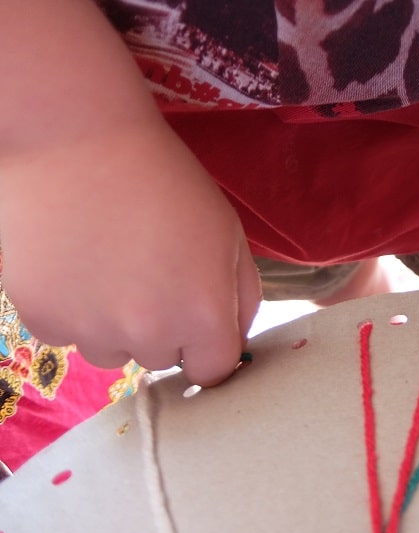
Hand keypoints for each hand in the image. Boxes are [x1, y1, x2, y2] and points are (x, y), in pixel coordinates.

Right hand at [0, 122, 262, 385]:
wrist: (79, 141)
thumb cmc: (167, 182)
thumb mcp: (230, 235)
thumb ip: (243, 297)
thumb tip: (234, 339)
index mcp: (203, 317)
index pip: (214, 371)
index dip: (208, 345)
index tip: (196, 320)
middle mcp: (149, 336)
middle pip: (163, 360)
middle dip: (164, 329)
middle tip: (150, 274)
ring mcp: (91, 332)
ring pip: (113, 352)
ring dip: (115, 326)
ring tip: (109, 266)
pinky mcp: (41, 319)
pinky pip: (66, 335)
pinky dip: (72, 310)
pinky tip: (73, 264)